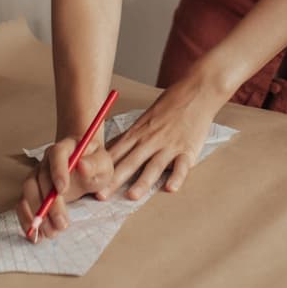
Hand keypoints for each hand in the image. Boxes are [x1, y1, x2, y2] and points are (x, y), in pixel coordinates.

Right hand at [16, 136, 114, 241]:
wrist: (85, 166)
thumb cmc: (95, 165)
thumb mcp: (103, 164)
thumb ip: (96, 165)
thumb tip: (82, 166)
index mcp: (65, 148)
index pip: (57, 154)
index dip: (58, 170)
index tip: (63, 190)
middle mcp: (46, 160)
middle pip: (41, 178)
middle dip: (50, 204)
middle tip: (62, 224)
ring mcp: (37, 175)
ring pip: (29, 191)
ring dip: (37, 213)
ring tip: (51, 232)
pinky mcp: (33, 191)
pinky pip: (23, 203)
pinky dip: (26, 219)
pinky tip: (36, 234)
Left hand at [105, 76, 226, 200]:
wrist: (196, 91)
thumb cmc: (170, 104)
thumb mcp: (145, 118)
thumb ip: (130, 137)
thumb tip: (111, 151)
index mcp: (139, 133)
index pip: (117, 153)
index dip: (102, 169)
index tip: (89, 182)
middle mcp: (151, 140)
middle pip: (130, 162)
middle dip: (115, 180)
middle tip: (101, 195)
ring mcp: (170, 145)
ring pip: (154, 166)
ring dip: (143, 181)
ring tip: (132, 196)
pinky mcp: (188, 149)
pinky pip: (182, 166)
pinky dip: (177, 177)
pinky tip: (170, 188)